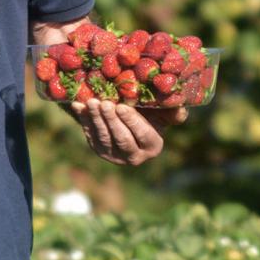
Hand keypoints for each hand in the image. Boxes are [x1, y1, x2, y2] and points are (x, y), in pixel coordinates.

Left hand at [69, 99, 187, 165]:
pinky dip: (84, 120)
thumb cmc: (151, 112)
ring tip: (91, 102)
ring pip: (104, 138)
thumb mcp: (163, 112)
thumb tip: (180, 110)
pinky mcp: (99, 150)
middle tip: (104, 103)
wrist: (128, 118)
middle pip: (121, 139)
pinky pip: (91, 135)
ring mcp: (114, 156)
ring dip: (96, 120)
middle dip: (111, 120)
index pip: (141, 135)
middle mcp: (134, 157)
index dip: (131, 121)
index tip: (122, 106)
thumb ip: (172, 111)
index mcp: (152, 147)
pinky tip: (79, 106)